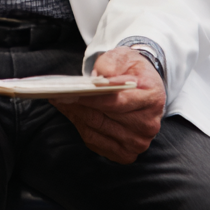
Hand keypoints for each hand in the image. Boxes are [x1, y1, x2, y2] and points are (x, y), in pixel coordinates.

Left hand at [50, 47, 165, 162]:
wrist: (140, 84)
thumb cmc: (129, 69)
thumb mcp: (123, 56)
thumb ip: (111, 64)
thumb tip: (99, 78)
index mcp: (152, 98)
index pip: (116, 102)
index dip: (91, 97)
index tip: (71, 91)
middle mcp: (148, 124)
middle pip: (104, 117)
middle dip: (78, 104)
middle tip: (57, 93)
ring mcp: (138, 142)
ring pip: (96, 129)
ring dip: (75, 115)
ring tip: (60, 100)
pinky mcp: (125, 153)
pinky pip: (95, 142)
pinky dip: (80, 126)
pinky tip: (71, 112)